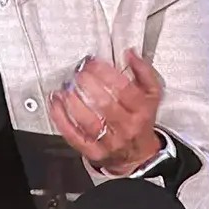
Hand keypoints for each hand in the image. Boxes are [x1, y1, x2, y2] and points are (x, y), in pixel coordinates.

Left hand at [49, 49, 164, 174]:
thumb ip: (143, 72)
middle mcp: (127, 127)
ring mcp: (110, 142)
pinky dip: (61, 118)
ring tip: (66, 87)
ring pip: (88, 122)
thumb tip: (130, 54)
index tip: (93, 63)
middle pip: (105, 105)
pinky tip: (56, 104)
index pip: (124, 90)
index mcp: (141, 111)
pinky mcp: (94, 152)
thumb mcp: (152, 95)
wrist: (139, 154)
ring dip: (73, 101)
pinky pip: (74, 136)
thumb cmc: (141, 121)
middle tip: (78, 73)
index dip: (106, 73)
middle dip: (88, 84)